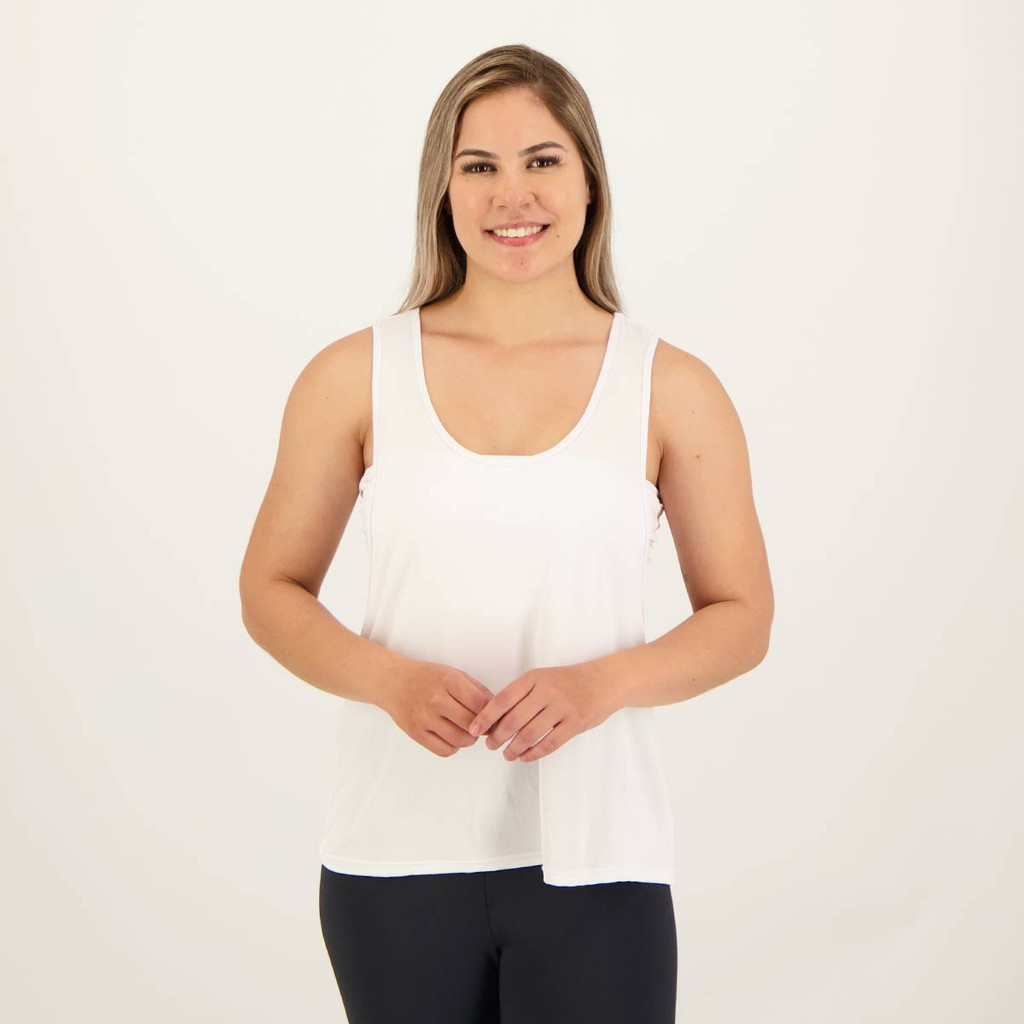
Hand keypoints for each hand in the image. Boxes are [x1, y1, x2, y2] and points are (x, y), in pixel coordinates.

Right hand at [379, 658, 494, 758]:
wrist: (392, 682)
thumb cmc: (427, 677)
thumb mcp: (453, 673)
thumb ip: (476, 689)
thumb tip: (497, 709)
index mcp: (448, 680)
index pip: (480, 702)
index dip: (492, 713)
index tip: (494, 716)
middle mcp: (436, 699)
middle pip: (472, 723)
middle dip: (482, 728)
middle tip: (481, 726)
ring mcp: (424, 717)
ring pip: (460, 740)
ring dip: (468, 739)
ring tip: (465, 730)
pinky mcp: (415, 733)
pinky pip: (444, 750)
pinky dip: (453, 747)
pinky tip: (450, 737)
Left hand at [468, 662, 620, 762]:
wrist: (604, 681)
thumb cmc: (568, 681)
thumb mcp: (543, 678)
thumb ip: (522, 694)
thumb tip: (494, 718)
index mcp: (534, 678)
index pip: (503, 699)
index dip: (486, 716)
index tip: (474, 729)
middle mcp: (547, 691)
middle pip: (514, 719)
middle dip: (497, 736)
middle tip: (490, 746)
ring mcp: (562, 708)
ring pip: (530, 734)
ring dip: (514, 748)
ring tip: (507, 754)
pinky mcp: (575, 723)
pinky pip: (550, 743)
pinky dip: (534, 753)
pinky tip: (525, 757)